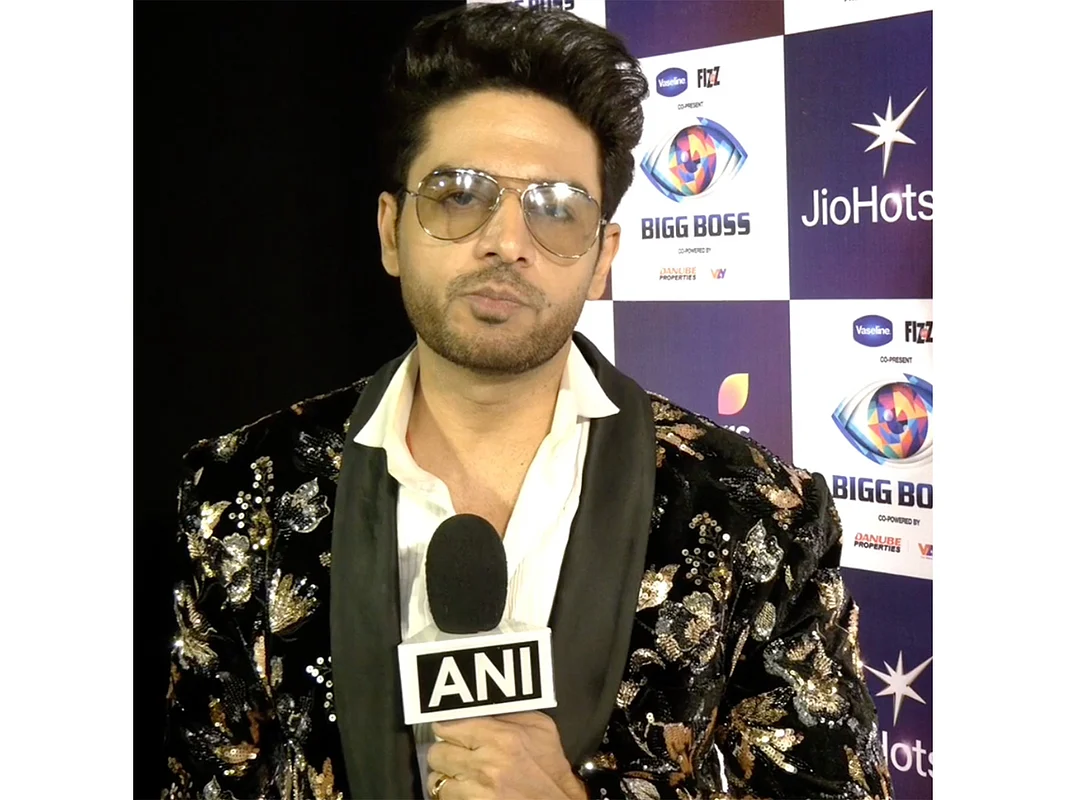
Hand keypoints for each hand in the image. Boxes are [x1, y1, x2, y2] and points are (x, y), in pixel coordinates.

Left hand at [427, 711, 586, 799]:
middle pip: (438, 752)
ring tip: (461, 774)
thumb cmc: (550, 768)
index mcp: (502, 737)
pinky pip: (445, 797)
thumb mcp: (540, 728)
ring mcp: (479, 791)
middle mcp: (487, 763)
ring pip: (436, 779)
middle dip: (445, 752)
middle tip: (457, 753)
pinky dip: (451, 794)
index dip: (446, 728)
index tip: (448, 730)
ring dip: (447, 776)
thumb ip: (509, 712)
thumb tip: (480, 704)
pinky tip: (466, 790)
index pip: (449, 726)